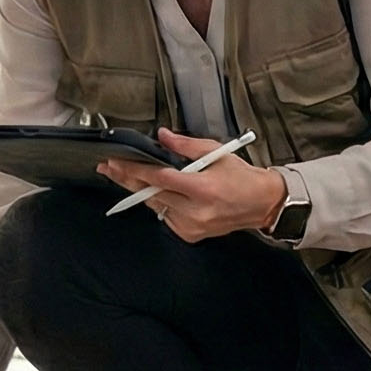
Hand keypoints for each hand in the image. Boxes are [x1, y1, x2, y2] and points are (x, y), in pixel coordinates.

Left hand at [98, 129, 288, 243]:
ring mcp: (191, 226)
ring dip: (140, 191)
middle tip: (108, 168)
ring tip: (124, 176)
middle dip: (127, 179)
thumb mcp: (216, 152)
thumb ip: (185, 146)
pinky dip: (160, 204)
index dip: (133, 170)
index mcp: (203, 189)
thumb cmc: (241, 177)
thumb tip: (162, 136)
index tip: (116, 162)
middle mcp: (195, 211)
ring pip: (155, 206)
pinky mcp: (190, 234)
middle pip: (150, 194)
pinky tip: (159, 193)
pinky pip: (165, 217)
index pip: (158, 179)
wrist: (261, 203)